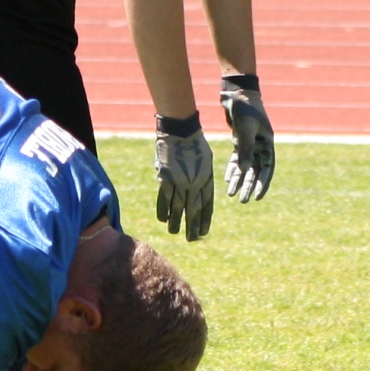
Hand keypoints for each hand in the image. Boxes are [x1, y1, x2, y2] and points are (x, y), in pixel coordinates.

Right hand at [153, 116, 214, 241]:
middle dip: (192, 225)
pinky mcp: (165, 177)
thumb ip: (203, 177)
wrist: (180, 131)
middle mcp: (193, 183)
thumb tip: (199, 192)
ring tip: (175, 233)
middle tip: (192, 239)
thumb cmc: (196, 143)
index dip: (204, 219)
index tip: (203, 232)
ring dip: (177, 221)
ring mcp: (178, 181)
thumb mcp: (206, 161)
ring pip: (178, 205)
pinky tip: (163, 219)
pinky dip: (163, 208)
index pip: (206, 204)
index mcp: (206, 179)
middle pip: (193, 208)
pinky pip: (164, 197)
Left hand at [219, 74, 274, 203]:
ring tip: (231, 194)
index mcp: (268, 143)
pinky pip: (237, 158)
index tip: (257, 197)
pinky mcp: (240, 139)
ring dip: (239, 180)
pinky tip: (227, 179)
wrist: (236, 94)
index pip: (267, 168)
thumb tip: (244, 171)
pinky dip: (233, 168)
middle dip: (249, 186)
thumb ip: (245, 150)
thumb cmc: (245, 109)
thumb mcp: (245, 130)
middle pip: (255, 170)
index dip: (263, 184)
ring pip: (245, 166)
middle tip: (242, 200)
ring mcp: (251, 142)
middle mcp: (261, 145)